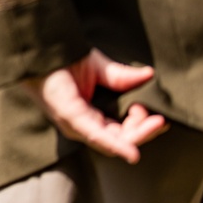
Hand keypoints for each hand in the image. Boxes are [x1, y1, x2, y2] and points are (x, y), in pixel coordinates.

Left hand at [23, 48, 166, 163]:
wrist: (41, 51)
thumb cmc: (66, 61)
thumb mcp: (101, 69)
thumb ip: (123, 77)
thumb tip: (150, 75)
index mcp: (92, 117)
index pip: (123, 131)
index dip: (142, 124)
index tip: (154, 112)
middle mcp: (84, 125)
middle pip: (120, 139)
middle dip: (143, 132)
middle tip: (160, 121)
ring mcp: (76, 124)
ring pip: (112, 141)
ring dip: (136, 135)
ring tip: (155, 123)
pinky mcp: (70, 117)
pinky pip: (95, 135)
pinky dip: (114, 145)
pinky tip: (132, 152)